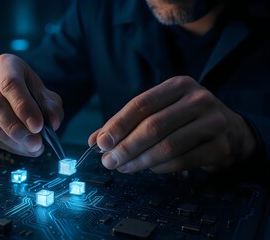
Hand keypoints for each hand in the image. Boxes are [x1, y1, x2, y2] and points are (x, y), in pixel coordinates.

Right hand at [0, 54, 63, 155]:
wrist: (18, 97)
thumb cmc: (33, 95)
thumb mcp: (48, 97)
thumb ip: (52, 108)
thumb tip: (53, 122)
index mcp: (6, 64)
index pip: (10, 83)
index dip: (24, 107)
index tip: (38, 127)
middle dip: (15, 128)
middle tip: (35, 143)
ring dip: (11, 141)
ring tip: (32, 148)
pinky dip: (4, 145)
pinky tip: (20, 147)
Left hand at [89, 76, 255, 172]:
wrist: (230, 131)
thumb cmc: (185, 119)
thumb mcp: (159, 111)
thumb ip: (128, 123)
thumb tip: (96, 140)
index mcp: (178, 85)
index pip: (141, 104)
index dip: (118, 124)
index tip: (100, 142)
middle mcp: (198, 99)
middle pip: (153, 126)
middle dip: (126, 147)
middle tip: (108, 161)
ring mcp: (213, 122)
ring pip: (167, 146)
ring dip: (139, 161)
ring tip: (123, 167)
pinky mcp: (220, 146)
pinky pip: (182, 161)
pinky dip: (160, 168)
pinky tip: (149, 168)